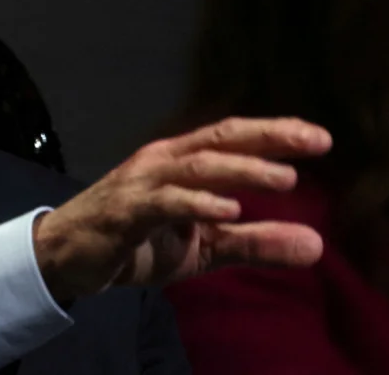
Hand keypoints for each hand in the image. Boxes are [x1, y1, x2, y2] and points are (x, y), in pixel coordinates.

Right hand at [33, 117, 330, 301]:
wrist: (66, 256)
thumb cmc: (136, 243)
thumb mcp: (204, 247)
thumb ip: (255, 242)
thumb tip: (318, 245)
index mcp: (182, 161)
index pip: (232, 137)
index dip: (275, 133)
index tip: (322, 138)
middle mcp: (163, 161)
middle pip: (220, 139)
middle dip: (269, 138)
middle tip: (315, 141)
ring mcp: (142, 183)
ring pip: (197, 166)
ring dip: (242, 170)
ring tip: (285, 179)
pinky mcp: (125, 211)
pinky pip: (164, 202)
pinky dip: (197, 202)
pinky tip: (229, 209)